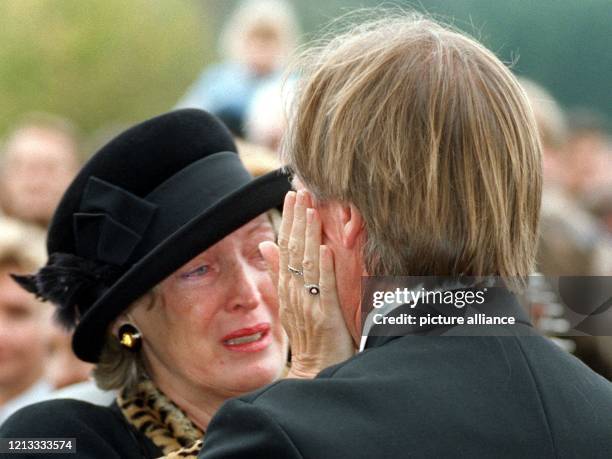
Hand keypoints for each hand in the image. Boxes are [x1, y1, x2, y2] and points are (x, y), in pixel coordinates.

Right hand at [260, 190, 354, 378]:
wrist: (314, 372)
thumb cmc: (308, 336)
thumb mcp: (288, 302)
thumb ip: (277, 274)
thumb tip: (266, 244)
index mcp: (287, 288)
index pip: (284, 248)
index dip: (288, 221)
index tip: (291, 195)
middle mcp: (294, 293)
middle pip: (293, 251)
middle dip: (297, 220)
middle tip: (300, 191)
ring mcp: (309, 305)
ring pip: (306, 265)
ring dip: (308, 236)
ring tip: (311, 210)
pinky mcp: (326, 317)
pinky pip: (323, 290)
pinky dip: (323, 269)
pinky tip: (324, 249)